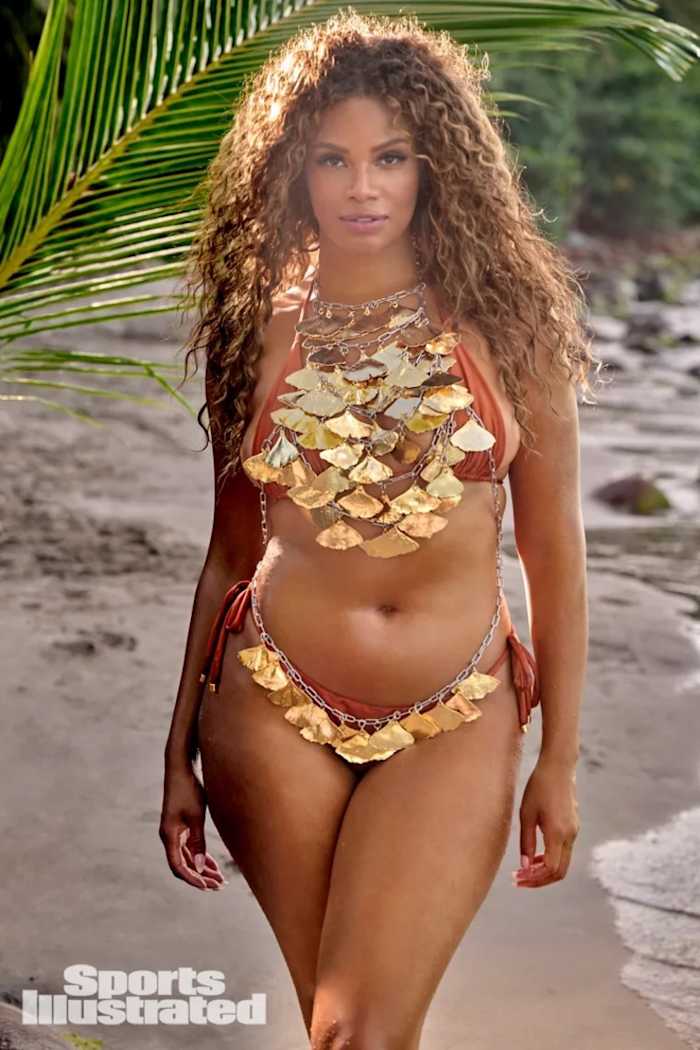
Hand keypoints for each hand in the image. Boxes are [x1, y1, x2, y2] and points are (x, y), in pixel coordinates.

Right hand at [159, 764, 226, 891]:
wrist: (181, 768)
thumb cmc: (189, 790)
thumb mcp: (196, 816)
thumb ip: (199, 842)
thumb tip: (201, 867)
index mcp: (169, 836)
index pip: (178, 866)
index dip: (192, 879)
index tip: (207, 887)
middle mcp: (169, 836)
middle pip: (184, 865)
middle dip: (200, 877)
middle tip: (218, 886)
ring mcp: (174, 832)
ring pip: (188, 857)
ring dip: (202, 868)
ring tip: (219, 879)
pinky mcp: (181, 826)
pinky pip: (190, 848)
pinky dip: (201, 856)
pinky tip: (213, 864)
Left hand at [512, 755, 579, 888]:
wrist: (558, 768)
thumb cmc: (538, 787)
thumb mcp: (526, 814)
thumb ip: (526, 842)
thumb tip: (525, 866)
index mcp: (558, 833)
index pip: (551, 869)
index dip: (535, 879)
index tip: (518, 878)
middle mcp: (570, 835)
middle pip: (559, 871)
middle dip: (539, 879)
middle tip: (519, 879)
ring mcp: (574, 832)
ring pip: (563, 863)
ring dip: (544, 870)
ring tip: (524, 870)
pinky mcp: (573, 827)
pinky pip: (564, 852)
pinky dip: (550, 859)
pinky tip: (535, 856)